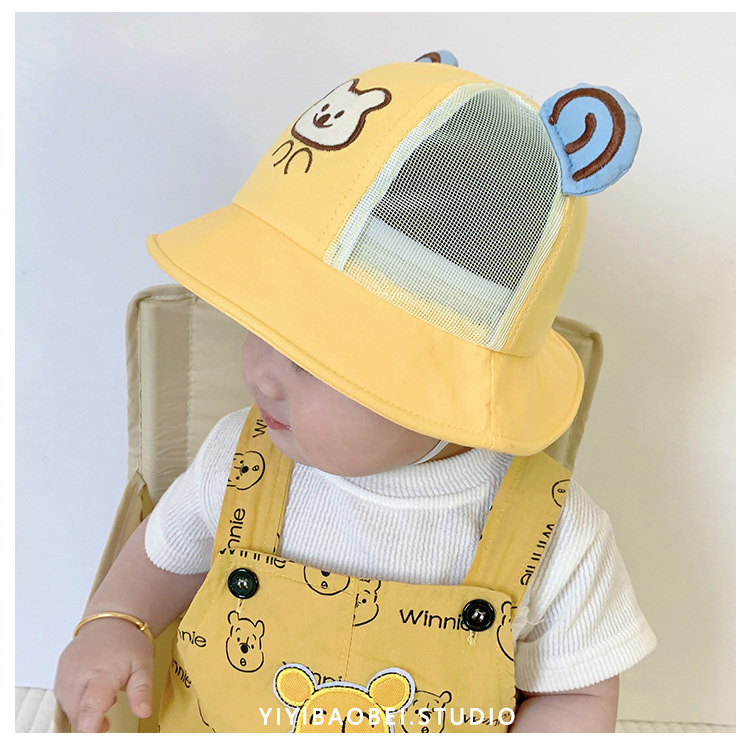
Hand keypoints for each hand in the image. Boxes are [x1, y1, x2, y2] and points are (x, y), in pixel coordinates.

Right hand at [54, 617, 154, 732]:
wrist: (111, 621)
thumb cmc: (128, 643)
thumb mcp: (144, 666)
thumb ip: (141, 691)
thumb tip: (144, 712)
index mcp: (102, 673)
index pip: (90, 707)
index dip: (89, 728)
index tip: (95, 734)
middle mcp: (79, 674)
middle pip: (77, 714)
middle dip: (90, 724)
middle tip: (107, 722)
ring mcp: (66, 674)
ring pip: (68, 708)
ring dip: (83, 714)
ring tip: (103, 699)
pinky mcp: (59, 674)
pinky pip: (62, 698)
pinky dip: (75, 704)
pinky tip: (89, 694)